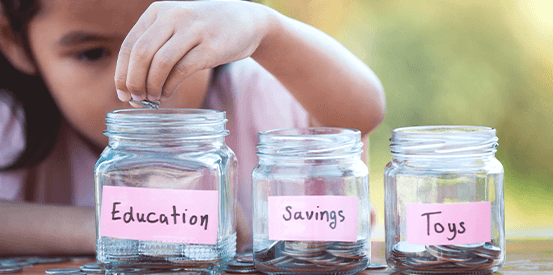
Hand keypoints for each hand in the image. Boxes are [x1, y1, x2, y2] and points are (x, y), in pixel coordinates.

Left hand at [114, 1, 269, 103]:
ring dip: (151, 86)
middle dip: (134, 81)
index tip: (122, 93)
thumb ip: (156, 47)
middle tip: (136, 99)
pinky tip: (167, 93)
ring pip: (160, 62)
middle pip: (141, 53)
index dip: (122, 73)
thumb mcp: (177, 27)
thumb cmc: (207, 30)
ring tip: (152, 99)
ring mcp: (193, 30)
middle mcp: (173, 16)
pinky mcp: (211, 47)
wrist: (248, 21)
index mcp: (158, 11)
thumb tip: (132, 85)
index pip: (130, 45)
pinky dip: (169, 86)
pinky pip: (181, 70)